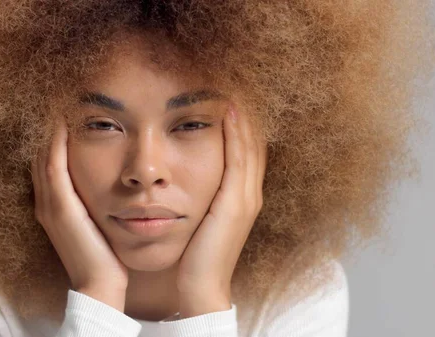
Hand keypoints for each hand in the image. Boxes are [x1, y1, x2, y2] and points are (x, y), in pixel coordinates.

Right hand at [31, 116, 127, 309]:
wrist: (101, 284)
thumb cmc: (107, 254)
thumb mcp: (100, 220)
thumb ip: (98, 199)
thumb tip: (116, 179)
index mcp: (55, 203)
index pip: (50, 158)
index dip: (55, 134)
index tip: (68, 108)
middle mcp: (46, 200)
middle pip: (41, 151)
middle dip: (50, 124)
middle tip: (61, 95)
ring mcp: (49, 203)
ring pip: (43, 153)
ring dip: (50, 126)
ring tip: (60, 99)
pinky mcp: (59, 208)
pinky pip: (53, 165)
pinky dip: (55, 141)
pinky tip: (64, 120)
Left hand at [176, 104, 266, 317]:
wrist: (200, 285)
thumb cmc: (195, 254)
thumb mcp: (199, 217)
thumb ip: (199, 194)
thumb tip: (182, 175)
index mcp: (241, 196)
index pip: (245, 150)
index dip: (241, 124)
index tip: (229, 96)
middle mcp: (249, 193)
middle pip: (252, 143)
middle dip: (245, 113)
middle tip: (234, 83)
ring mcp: (246, 198)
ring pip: (249, 146)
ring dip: (243, 116)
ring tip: (234, 88)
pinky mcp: (236, 203)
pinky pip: (239, 160)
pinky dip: (236, 134)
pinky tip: (228, 111)